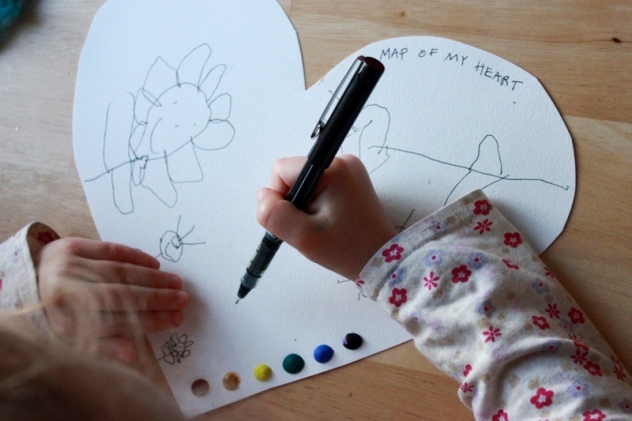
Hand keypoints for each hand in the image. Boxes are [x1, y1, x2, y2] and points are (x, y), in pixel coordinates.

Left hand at [32, 238, 188, 361]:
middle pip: (121, 295)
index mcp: (63, 322)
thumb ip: (102, 347)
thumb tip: (133, 357)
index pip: (118, 320)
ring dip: (152, 278)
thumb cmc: (54, 316)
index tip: (175, 320)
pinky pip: (109, 250)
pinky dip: (134, 256)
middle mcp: (64, 292)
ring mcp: (66, 267)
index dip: (149, 321)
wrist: (24, 285)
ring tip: (176, 283)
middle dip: (157, 298)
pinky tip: (154, 264)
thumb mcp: (73, 340)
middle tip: (182, 300)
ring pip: (118, 272)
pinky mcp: (68, 247)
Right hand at [256, 154, 396, 279]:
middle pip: (294, 175)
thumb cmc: (347, 249)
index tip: (297, 220)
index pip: (282, 170)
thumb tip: (262, 196)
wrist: (383, 261)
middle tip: (312, 226)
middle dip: (294, 202)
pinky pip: (319, 186)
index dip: (279, 197)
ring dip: (305, 204)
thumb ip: (274, 214)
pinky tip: (329, 221)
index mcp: (332, 168)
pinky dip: (317, 204)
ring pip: (305, 182)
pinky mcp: (352, 181)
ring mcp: (349, 170)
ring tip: (322, 226)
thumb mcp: (303, 237)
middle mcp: (342, 161)